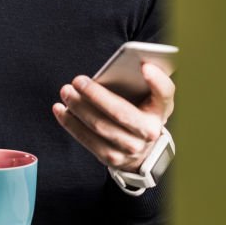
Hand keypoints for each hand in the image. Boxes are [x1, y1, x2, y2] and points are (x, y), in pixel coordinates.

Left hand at [53, 63, 174, 171]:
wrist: (146, 150)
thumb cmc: (146, 112)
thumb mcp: (153, 97)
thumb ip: (145, 80)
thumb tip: (131, 66)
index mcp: (161, 110)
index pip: (164, 93)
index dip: (156, 80)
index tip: (145, 66)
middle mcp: (150, 131)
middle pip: (120, 112)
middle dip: (96, 95)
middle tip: (78, 80)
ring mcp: (131, 148)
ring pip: (100, 126)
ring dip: (79, 108)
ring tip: (66, 92)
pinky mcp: (112, 158)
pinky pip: (87, 140)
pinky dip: (71, 124)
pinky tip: (60, 109)